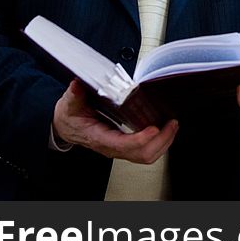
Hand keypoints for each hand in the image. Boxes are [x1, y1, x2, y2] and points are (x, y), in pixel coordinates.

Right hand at [52, 80, 177, 163]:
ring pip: (146, 156)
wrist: (67, 127)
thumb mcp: (69, 104)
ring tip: (172, 126)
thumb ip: (74, 95)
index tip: (154, 129)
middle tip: (171, 124)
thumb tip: (78, 85)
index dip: (140, 139)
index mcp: (98, 137)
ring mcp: (120, 149)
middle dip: (160, 141)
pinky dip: (159, 142)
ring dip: (163, 143)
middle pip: (140, 154)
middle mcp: (111, 147)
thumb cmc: (71, 117)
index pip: (122, 144)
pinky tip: (165, 130)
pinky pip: (145, 151)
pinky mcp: (125, 146)